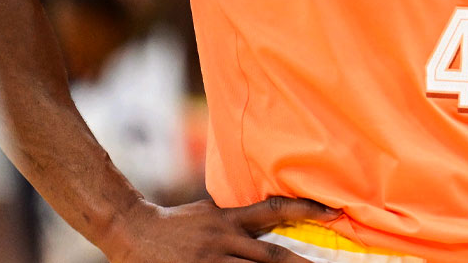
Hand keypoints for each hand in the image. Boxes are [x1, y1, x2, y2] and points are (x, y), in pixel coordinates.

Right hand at [101, 196, 340, 262]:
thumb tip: (274, 218)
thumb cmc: (177, 224)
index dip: (307, 210)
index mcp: (230, 219)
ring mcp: (211, 262)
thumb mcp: (212, 213)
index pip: (275, 210)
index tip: (334, 212)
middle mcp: (224, 240)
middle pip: (272, 256)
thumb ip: (240, 219)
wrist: (133, 230)